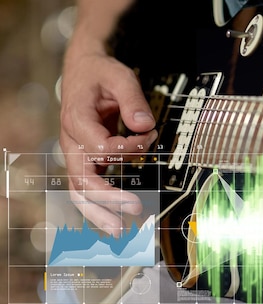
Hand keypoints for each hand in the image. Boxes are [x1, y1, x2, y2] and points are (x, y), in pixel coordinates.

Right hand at [60, 51, 156, 235]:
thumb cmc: (100, 75)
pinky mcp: (85, 159)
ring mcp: (76, 153)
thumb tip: (145, 125)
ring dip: (99, 213)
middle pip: (83, 180)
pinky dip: (99, 205)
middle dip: (108, 200)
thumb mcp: (120, 77)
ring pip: (80, 191)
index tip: (149, 135)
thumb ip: (133, 99)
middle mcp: (71, 141)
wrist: (83, 71)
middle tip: (134, 211)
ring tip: (120, 232)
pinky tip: (114, 220)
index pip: (102, 148)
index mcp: (76, 120)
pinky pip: (87, 187)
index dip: (129, 147)